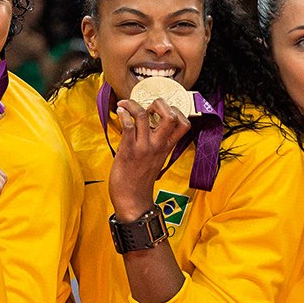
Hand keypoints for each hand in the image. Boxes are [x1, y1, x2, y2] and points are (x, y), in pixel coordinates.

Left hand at [108, 98, 189, 218]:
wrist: (132, 199)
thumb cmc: (141, 179)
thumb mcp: (156, 159)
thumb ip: (156, 142)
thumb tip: (147, 123)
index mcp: (167, 147)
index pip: (184, 124)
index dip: (176, 111)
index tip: (162, 110)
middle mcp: (158, 145)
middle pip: (170, 116)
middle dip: (159, 103)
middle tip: (148, 106)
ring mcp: (143, 147)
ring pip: (144, 116)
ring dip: (133, 105)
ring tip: (126, 105)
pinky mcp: (128, 150)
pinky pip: (127, 126)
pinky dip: (122, 114)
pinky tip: (119, 112)